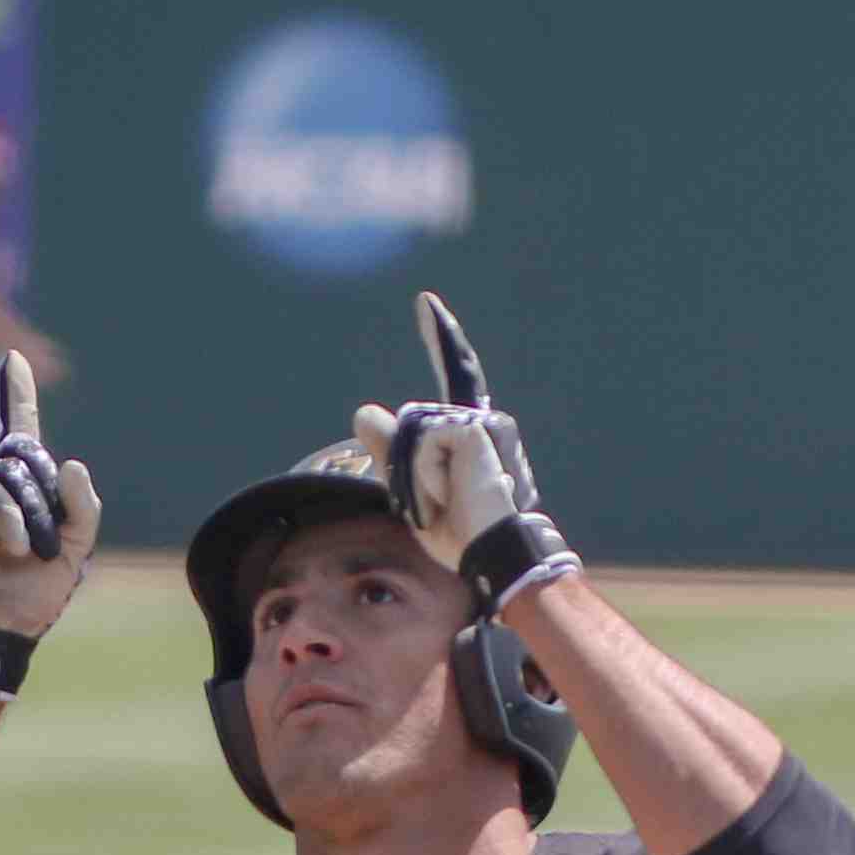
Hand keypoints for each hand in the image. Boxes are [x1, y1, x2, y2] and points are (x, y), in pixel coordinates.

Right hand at [0, 350, 99, 637]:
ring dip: (30, 513)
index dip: (18, 395)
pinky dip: (8, 518)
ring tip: (26, 552)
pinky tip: (9, 546)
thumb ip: (84, 509)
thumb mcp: (75, 553)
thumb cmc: (30, 598)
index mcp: (25, 494)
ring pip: (9, 473)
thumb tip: (73, 464)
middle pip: (26, 456)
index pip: (21, 432)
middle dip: (46, 496)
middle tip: (45, 544)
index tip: (13, 358)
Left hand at [351, 291, 571, 611]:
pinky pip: (421, 444)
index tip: (426, 304)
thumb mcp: (412, 490)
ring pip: (410, 434)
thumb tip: (363, 411)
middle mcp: (478, 419)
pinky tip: (450, 493)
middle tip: (435, 503)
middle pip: (408, 425)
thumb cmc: (459, 530)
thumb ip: (390, 452)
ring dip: (412, 476)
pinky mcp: (471, 430)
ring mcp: (478, 422)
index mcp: (468, 433)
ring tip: (444, 501)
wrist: (490, 551)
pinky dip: (423, 476)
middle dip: (403, 468)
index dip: (441, 338)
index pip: (454, 376)